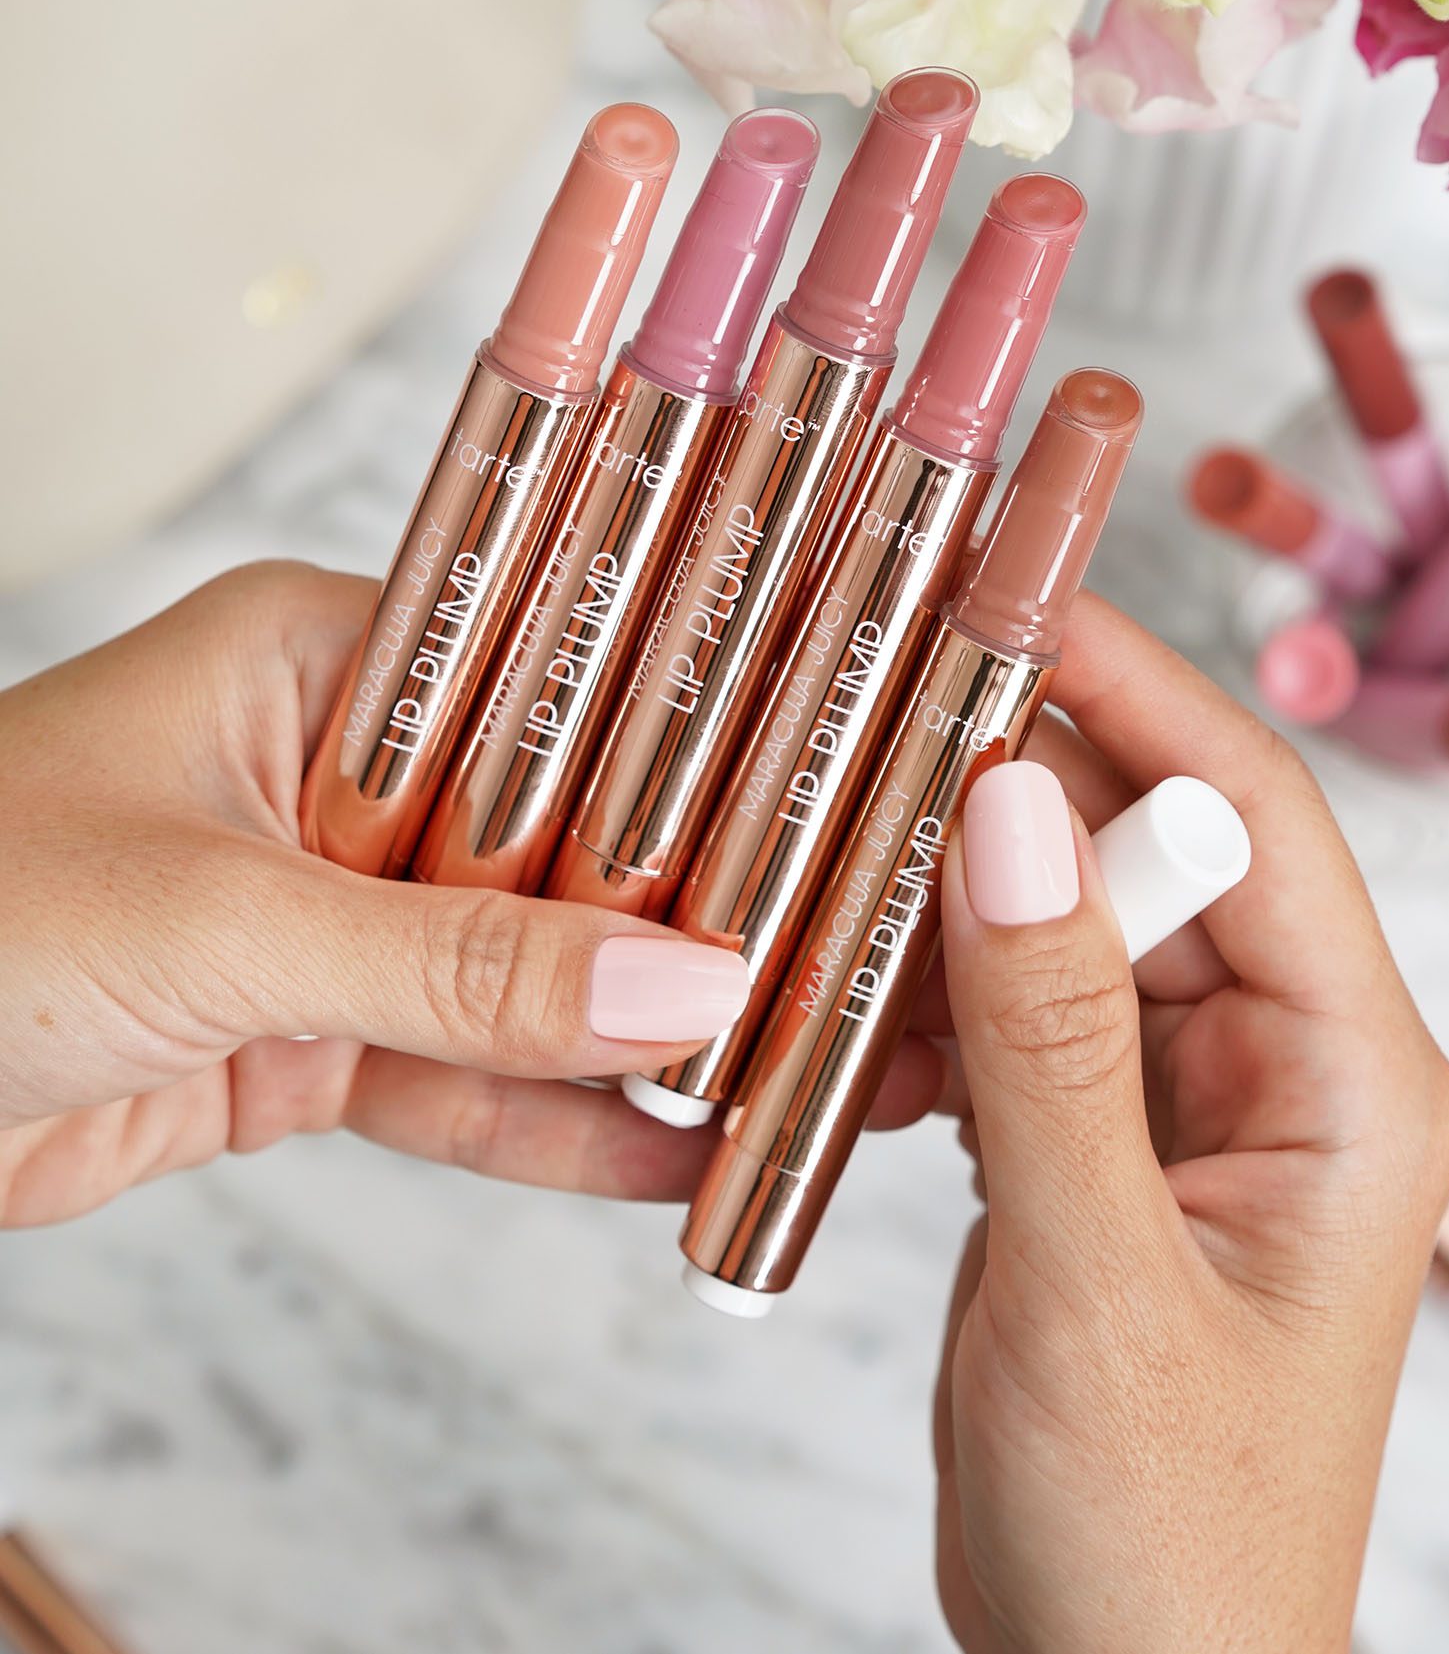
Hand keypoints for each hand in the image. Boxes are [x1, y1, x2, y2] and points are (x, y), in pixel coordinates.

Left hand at [0, 562, 771, 1224]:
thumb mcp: (223, 918)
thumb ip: (456, 962)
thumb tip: (680, 988)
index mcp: (330, 656)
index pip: (567, 678)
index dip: (704, 739)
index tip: (836, 792)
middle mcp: (347, 766)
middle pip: (570, 832)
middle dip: (700, 903)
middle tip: (860, 949)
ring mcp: (332, 906)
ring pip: (529, 966)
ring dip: (648, 1031)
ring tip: (811, 1066)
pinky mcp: (306, 1035)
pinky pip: (460, 1076)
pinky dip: (556, 1126)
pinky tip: (676, 1159)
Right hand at [932, 593, 1448, 1653]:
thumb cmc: (1168, 1544)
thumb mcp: (1098, 1283)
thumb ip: (1050, 1043)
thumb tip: (1013, 808)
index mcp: (1349, 1079)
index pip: (1247, 817)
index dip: (1131, 691)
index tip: (1005, 598)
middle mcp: (1281, 1063)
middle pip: (1147, 846)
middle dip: (1012, 772)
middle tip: (867, 694)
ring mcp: (1183, 1099)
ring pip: (1062, 919)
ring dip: (950, 882)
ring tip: (823, 829)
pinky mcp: (1096, 1140)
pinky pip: (1011, 1006)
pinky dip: (924, 986)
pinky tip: (839, 991)